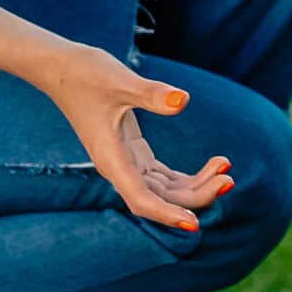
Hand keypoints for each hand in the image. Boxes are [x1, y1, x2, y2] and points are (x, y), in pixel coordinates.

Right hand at [32, 39, 230, 231]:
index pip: (141, 199)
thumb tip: (183, 101)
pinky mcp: (132, 151)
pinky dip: (187, 176)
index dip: (167, 214)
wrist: (61, 68)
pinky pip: (163, 176)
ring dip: (195, 185)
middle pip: (160, 197)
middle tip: (229, 178)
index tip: (194, 224)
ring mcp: (125, 161)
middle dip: (195, 194)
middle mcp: (118, 167)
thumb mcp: (120, 81)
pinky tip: (211, 166)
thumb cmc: (86, 73)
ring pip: (164, 188)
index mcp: (111, 159)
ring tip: (226, 168)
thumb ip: (151, 94)